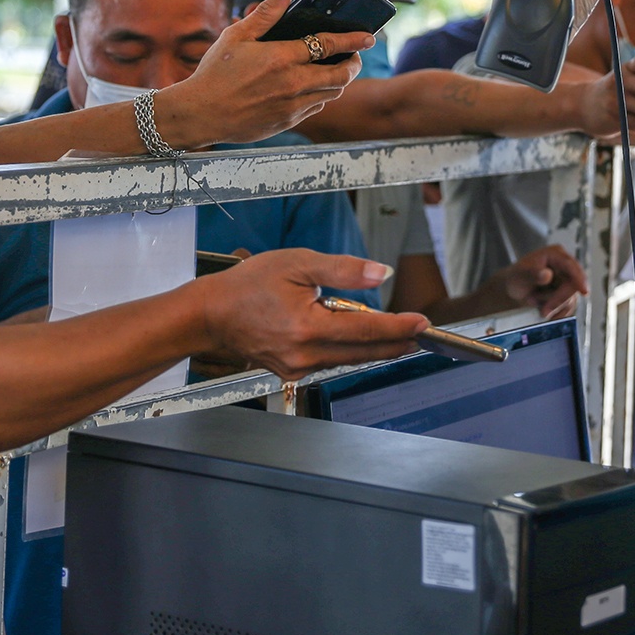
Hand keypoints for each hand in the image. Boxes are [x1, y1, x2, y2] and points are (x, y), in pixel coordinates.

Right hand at [154, 0, 371, 146]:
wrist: (200, 114)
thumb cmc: (215, 73)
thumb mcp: (236, 36)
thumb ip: (265, 13)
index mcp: (281, 57)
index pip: (329, 45)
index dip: (353, 39)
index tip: (369, 35)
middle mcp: (292, 83)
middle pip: (342, 74)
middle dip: (354, 63)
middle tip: (354, 55)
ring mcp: (292, 106)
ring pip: (332, 93)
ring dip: (340, 80)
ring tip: (336, 69)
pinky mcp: (287, 122)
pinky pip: (317, 108)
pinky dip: (322, 96)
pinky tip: (314, 88)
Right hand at [195, 248, 426, 380]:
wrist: (210, 315)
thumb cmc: (248, 285)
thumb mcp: (298, 263)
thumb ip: (343, 270)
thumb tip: (380, 274)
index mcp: (308, 327)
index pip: (366, 329)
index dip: (399, 327)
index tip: (423, 324)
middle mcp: (305, 355)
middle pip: (364, 352)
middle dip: (397, 343)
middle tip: (423, 334)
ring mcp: (298, 368)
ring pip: (349, 359)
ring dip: (377, 348)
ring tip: (403, 336)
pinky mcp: (292, 371)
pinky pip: (332, 361)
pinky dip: (351, 351)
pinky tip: (365, 341)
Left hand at [484, 245, 588, 318]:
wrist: (513, 290)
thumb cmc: (516, 278)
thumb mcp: (521, 275)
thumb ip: (533, 274)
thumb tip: (548, 275)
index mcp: (555, 254)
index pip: (571, 266)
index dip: (579, 279)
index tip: (584, 291)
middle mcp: (565, 266)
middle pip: (573, 286)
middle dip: (558, 300)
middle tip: (543, 311)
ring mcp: (567, 280)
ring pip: (570, 299)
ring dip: (553, 307)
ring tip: (535, 304)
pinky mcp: (567, 294)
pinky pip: (568, 308)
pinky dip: (556, 313)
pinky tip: (543, 311)